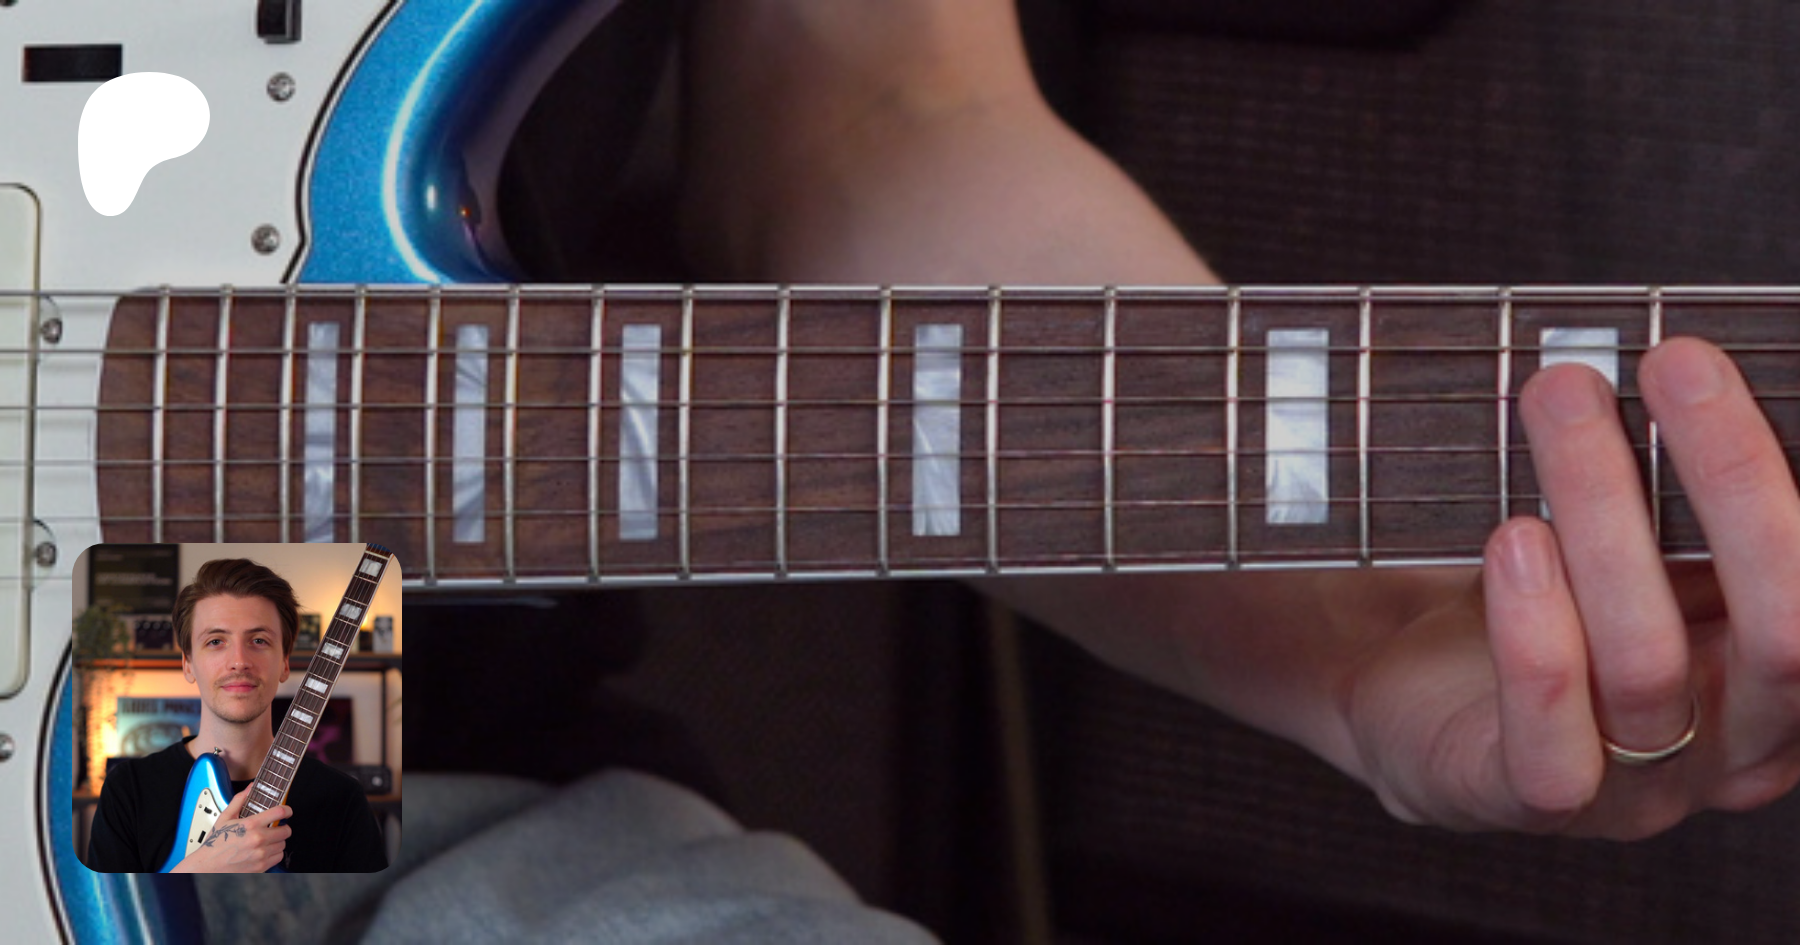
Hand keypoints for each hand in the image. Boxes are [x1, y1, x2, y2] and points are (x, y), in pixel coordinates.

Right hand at [170, 783, 291, 872]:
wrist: (207, 867)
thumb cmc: (215, 843)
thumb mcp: (224, 818)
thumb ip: (239, 800)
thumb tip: (250, 788)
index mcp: (250, 825)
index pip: (279, 813)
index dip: (287, 810)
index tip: (287, 811)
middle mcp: (258, 839)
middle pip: (286, 830)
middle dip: (282, 828)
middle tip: (274, 828)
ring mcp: (260, 854)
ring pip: (283, 844)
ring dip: (277, 842)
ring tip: (266, 841)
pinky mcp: (261, 867)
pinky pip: (278, 857)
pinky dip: (274, 854)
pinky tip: (264, 851)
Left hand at [1344, 337, 1799, 837]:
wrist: (1401, 679)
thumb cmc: (1536, 590)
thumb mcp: (1634, 532)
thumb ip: (1686, 484)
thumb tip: (1702, 361)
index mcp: (1784, 671)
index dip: (1796, 485)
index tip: (1737, 370)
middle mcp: (1739, 744)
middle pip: (1783, 624)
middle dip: (1732, 475)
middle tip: (1673, 361)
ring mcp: (1644, 791)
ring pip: (1650, 661)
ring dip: (1605, 517)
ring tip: (1558, 408)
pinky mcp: (1537, 801)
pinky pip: (1553, 742)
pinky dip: (1536, 635)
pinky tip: (1514, 540)